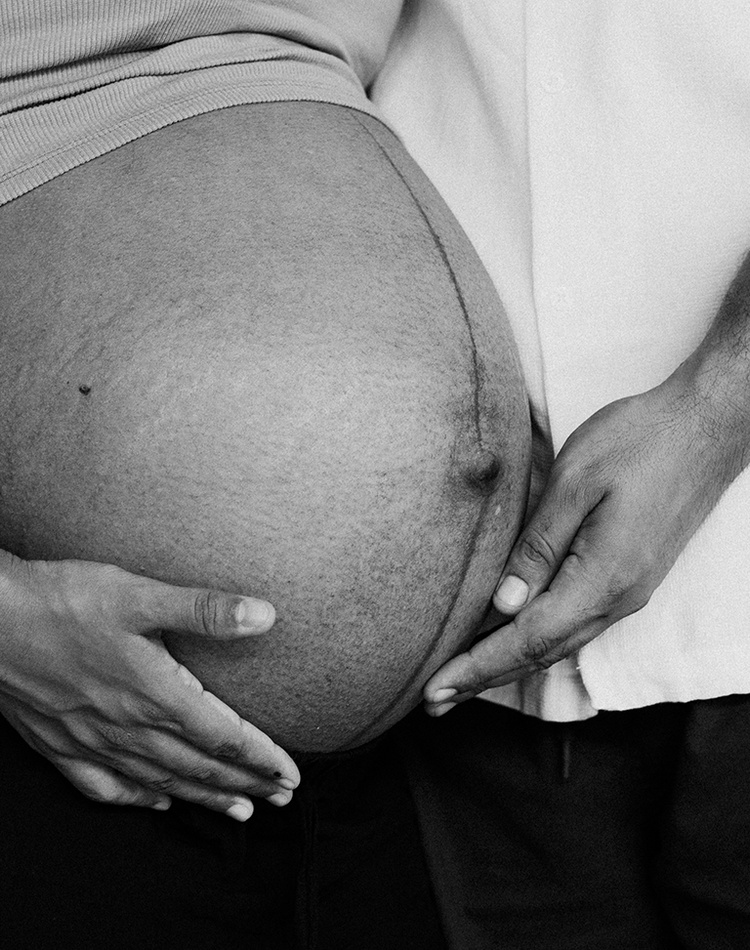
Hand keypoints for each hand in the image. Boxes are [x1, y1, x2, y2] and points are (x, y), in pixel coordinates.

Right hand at [0, 552, 298, 818]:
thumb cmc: (64, 601)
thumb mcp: (139, 595)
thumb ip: (204, 610)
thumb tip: (265, 615)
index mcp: (155, 694)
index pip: (223, 737)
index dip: (262, 758)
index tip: (291, 774)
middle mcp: (128, 727)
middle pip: (199, 767)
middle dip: (245, 784)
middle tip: (280, 797)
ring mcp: (92, 741)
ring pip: (160, 781)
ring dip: (204, 797)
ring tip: (239, 812)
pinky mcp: (60, 744)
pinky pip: (105, 787)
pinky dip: (137, 799)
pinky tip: (156, 802)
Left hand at [424, 369, 749, 712]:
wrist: (705, 427)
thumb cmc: (639, 443)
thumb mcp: (575, 482)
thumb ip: (538, 547)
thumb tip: (503, 604)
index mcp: (602, 578)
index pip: (527, 639)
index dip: (477, 667)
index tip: (435, 691)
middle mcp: (617, 598)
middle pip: (541, 654)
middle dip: (484, 677)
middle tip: (435, 700)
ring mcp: (627, 591)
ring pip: (559, 644)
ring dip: (508, 665)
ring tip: (463, 679)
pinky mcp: (629, 577)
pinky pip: (574, 625)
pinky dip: (536, 642)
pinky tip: (513, 640)